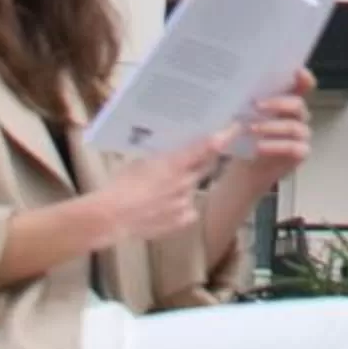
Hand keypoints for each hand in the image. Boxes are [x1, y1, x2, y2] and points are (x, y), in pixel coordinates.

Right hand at [92, 131, 235, 246]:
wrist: (111, 216)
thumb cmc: (121, 184)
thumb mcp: (141, 161)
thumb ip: (164, 157)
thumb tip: (174, 151)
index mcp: (175, 164)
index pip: (206, 147)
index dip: (224, 137)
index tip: (236, 128)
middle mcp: (185, 182)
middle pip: (206, 166)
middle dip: (206, 159)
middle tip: (199, 155)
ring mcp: (185, 203)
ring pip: (193, 188)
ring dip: (185, 185)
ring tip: (162, 189)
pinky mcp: (181, 221)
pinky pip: (188, 209)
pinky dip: (181, 206)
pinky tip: (165, 207)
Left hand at [233, 69, 314, 192]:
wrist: (247, 169)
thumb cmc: (247, 137)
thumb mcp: (242, 116)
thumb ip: (245, 105)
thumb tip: (237, 95)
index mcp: (288, 101)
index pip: (304, 85)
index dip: (304, 78)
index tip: (297, 71)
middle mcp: (299, 116)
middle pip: (298, 104)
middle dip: (278, 103)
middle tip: (256, 105)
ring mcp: (302, 135)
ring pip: (294, 126)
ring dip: (271, 126)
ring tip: (251, 129)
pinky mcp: (301, 153)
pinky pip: (293, 148)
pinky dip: (275, 146)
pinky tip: (259, 147)